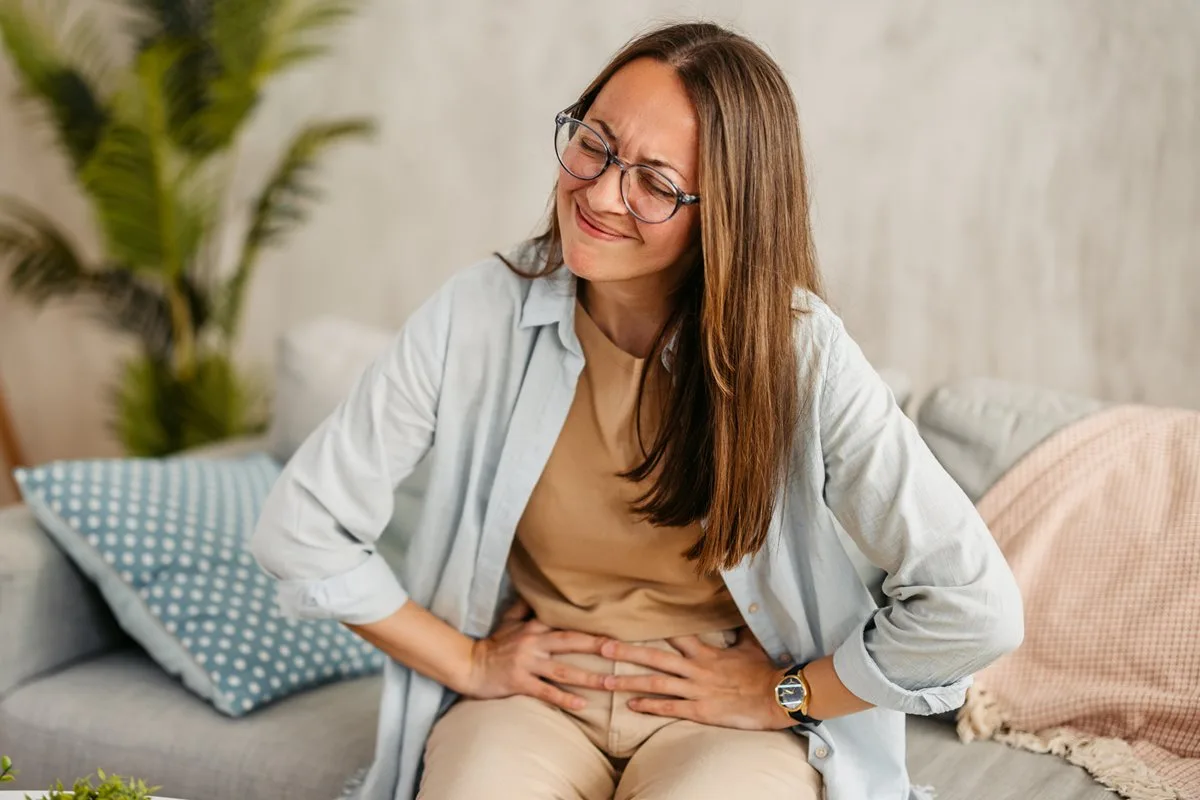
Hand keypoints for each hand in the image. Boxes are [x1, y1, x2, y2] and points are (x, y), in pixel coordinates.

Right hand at [464, 598, 609, 711]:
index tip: (614, 630)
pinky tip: (582, 705)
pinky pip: (546, 691)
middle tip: (621, 651)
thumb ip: (525, 607)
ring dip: (589, 677)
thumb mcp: (508, 621)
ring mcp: (527, 663)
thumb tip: (537, 591)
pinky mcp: (519, 682)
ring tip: (609, 683)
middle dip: (598, 647)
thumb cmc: (492, 644)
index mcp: (534, 627)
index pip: (568, 624)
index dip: (591, 626)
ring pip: (564, 670)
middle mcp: (534, 642)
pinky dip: (564, 698)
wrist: (468, 664)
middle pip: (572, 643)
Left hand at [600, 630, 795, 730]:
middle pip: (654, 657)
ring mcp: (696, 690)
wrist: (779, 696)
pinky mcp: (700, 710)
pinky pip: (670, 708)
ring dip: (629, 681)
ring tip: (606, 680)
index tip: (630, 618)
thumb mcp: (753, 644)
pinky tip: (631, 706)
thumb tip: (745, 603)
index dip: (652, 625)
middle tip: (602, 646)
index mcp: (706, 651)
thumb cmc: (766, 670)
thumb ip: (742, 627)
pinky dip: (649, 707)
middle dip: (627, 652)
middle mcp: (696, 668)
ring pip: (656, 683)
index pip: (674, 634)